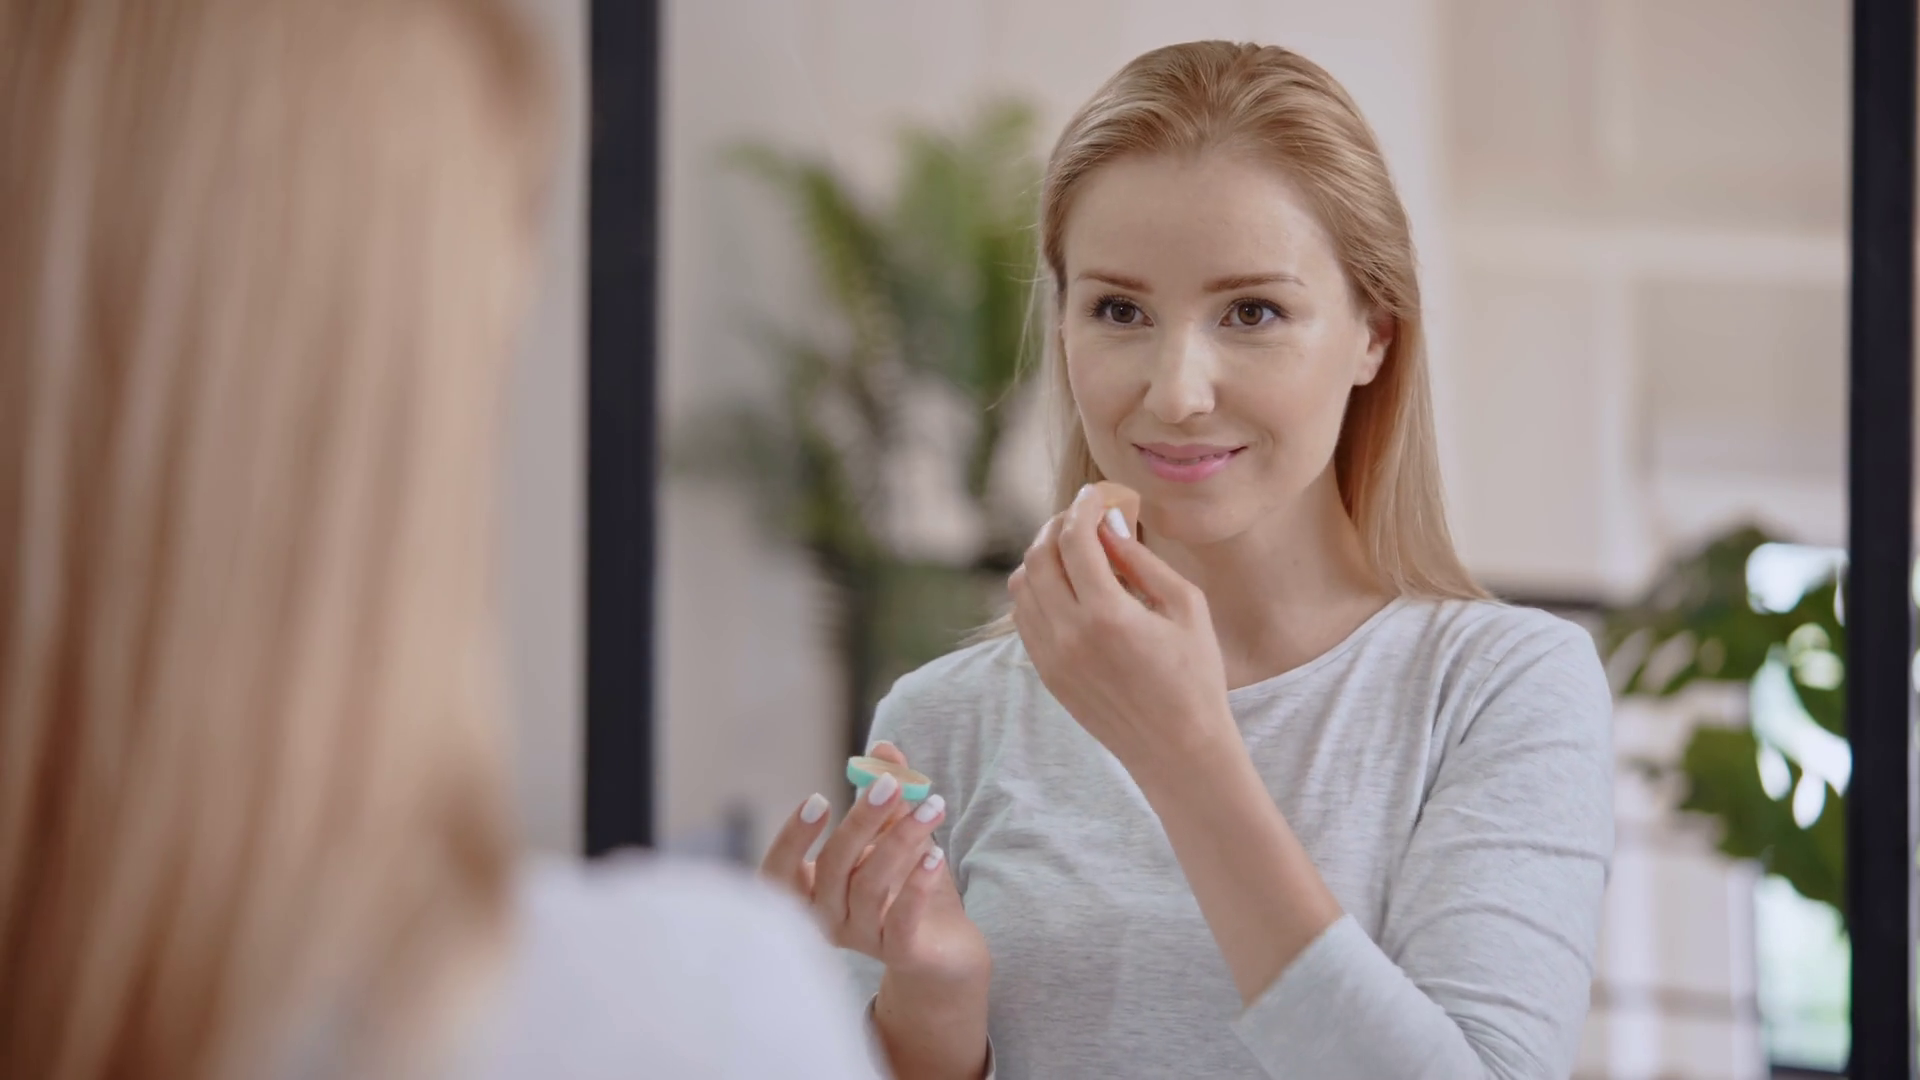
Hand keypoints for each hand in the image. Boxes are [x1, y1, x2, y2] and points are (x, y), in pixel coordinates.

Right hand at [759, 743, 989, 987]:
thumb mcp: (892, 835)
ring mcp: (863, 939)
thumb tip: (884, 750)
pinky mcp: (901, 954)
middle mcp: (829, 919)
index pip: (779, 873)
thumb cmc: (904, 885)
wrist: (943, 947)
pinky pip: (902, 920)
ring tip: (932, 807)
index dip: (791, 840)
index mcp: (812, 892)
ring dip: (901, 840)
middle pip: (834, 868)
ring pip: (870, 886)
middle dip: (862, 820)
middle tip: (891, 784)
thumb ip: (885, 796)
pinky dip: (916, 884)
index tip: (819, 799)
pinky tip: (935, 854)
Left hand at [1009, 484, 1236, 780]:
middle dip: (1059, 525)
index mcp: (1108, 614)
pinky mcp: (1047, 673)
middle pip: (1039, 556)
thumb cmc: (1195, 676)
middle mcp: (1069, 634)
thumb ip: (1143, 561)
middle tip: (1083, 516)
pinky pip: (1024, 616)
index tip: (1096, 494)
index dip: (1083, 506)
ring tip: (1072, 548)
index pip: (1074, 539)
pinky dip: (1035, 588)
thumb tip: (1110, 525)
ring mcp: (1052, 656)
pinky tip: (1063, 583)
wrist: (1178, 750)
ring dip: (1042, 556)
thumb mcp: (1186, 608)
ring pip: (1021, 585)